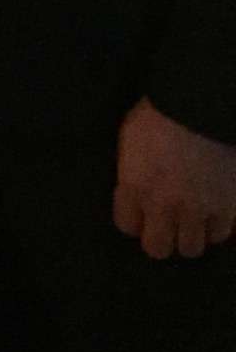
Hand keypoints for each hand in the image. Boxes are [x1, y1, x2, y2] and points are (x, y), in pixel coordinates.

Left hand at [113, 98, 235, 259]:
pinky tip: (215, 210)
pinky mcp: (229, 205)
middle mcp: (164, 205)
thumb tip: (135, 189)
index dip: (134, 219)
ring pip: (192, 247)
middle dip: (160, 238)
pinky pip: (222, 233)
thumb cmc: (160, 111)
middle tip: (166, 224)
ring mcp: (199, 208)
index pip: (126, 225)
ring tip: (193, 218)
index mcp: (134, 186)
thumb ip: (132, 171)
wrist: (203, 104)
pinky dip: (217, 225)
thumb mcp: (131, 138)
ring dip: (191, 234)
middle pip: (157, 248)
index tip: (140, 211)